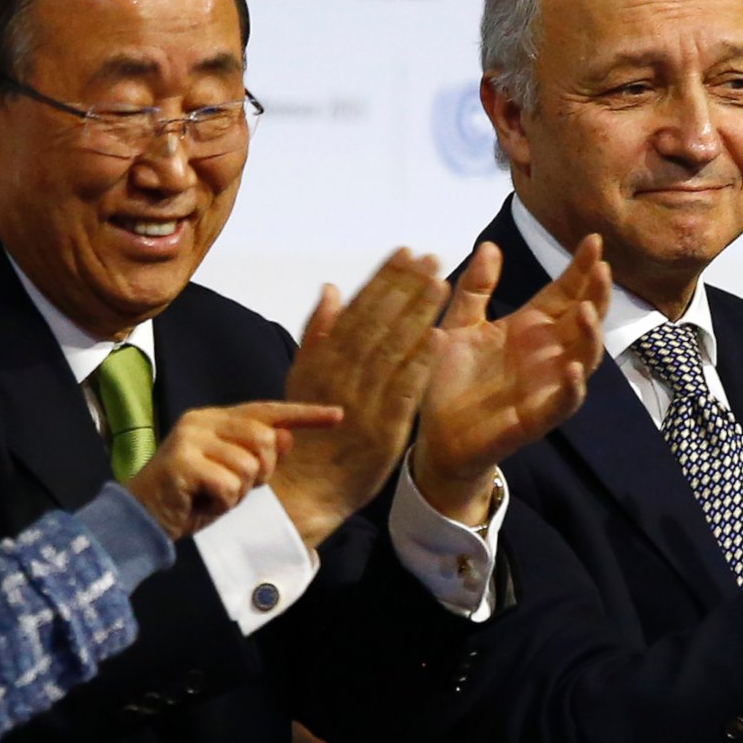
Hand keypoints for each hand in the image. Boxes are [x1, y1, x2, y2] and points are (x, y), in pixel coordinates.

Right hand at [125, 401, 340, 539]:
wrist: (143, 519)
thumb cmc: (191, 497)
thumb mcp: (232, 476)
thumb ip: (257, 456)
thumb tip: (287, 437)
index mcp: (215, 418)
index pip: (267, 411)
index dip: (304, 414)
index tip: (339, 415)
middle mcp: (202, 421)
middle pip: (265, 440)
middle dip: (261, 473)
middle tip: (234, 488)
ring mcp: (190, 438)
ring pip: (249, 467)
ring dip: (238, 493)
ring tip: (212, 496)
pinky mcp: (182, 462)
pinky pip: (230, 487)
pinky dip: (223, 504)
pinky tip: (202, 504)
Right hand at [277, 251, 452, 545]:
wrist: (303, 491)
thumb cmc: (305, 434)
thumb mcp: (302, 378)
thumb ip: (319, 333)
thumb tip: (333, 288)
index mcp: (323, 359)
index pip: (359, 308)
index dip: (384, 278)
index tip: (406, 251)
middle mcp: (342, 374)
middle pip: (377, 321)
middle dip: (405, 286)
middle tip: (430, 257)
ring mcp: (362, 401)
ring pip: (392, 348)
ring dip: (417, 313)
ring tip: (439, 282)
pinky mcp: (383, 430)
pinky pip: (403, 391)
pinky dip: (420, 362)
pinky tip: (438, 335)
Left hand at [409, 236, 609, 525]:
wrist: (435, 434)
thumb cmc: (450, 379)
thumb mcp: (459, 324)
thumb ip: (476, 288)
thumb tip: (491, 246)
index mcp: (529, 328)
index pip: (565, 292)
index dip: (581, 268)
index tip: (593, 239)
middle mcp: (546, 354)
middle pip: (584, 319)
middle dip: (597, 294)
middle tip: (602, 267)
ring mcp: (547, 386)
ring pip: (584, 358)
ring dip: (591, 335)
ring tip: (588, 309)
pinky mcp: (537, 418)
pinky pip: (563, 402)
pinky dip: (572, 387)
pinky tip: (572, 368)